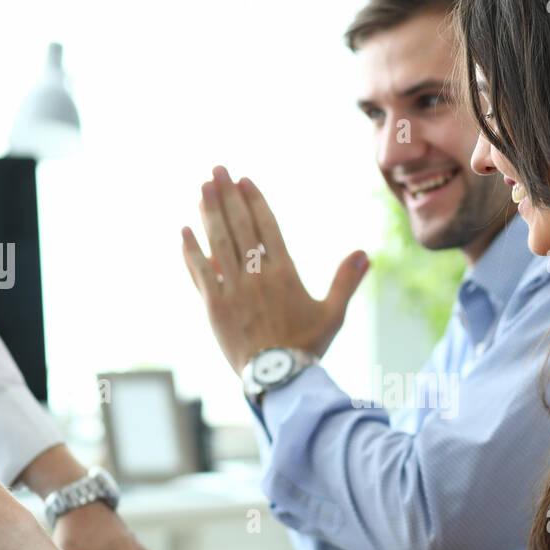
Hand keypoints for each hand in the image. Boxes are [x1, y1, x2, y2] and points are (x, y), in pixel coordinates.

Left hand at [182, 164, 369, 372]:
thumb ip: (346, 281)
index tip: (244, 180)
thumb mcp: (333, 314)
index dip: (254, 201)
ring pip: (218, 243)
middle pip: (240, 226)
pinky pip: (200, 272)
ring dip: (209, 213)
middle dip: (227, 195)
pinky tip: (185, 229)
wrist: (279, 380)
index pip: (267, 227)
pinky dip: (192, 250)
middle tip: (217, 169)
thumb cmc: (308, 347)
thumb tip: (364, 253)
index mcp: (285, 274)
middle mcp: (257, 276)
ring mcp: (233, 290)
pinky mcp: (214, 307)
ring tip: (203, 187)